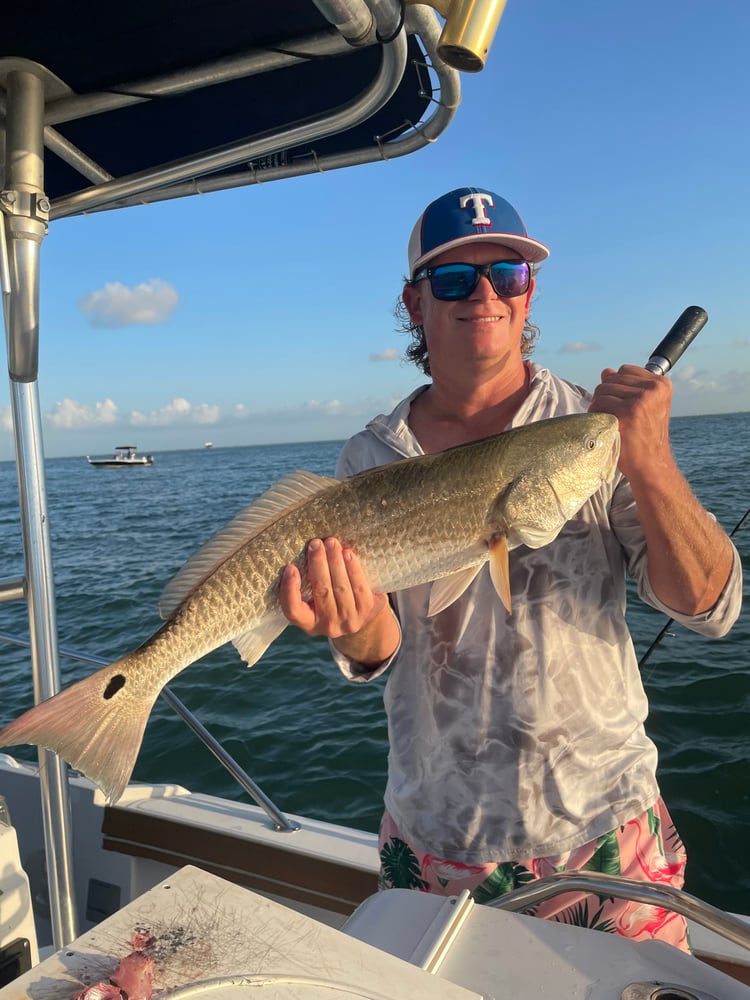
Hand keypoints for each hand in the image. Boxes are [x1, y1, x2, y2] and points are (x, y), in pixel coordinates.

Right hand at [279, 537, 388, 638]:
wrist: (365, 613)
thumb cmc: (333, 598)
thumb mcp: (316, 598)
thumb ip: (308, 582)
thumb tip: (305, 551)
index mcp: (309, 623)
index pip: (293, 611)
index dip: (290, 590)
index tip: (290, 568)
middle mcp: (328, 625)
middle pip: (321, 592)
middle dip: (318, 564)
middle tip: (315, 544)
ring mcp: (349, 620)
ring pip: (341, 587)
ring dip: (335, 562)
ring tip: (331, 543)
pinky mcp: (367, 611)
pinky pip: (359, 587)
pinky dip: (353, 568)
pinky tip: (347, 554)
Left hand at [588, 365, 672, 482]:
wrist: (650, 464)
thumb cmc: (643, 437)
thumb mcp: (641, 407)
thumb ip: (625, 387)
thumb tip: (606, 371)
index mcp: (661, 384)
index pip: (624, 370)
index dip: (616, 387)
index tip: (622, 405)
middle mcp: (654, 388)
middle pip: (611, 379)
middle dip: (606, 397)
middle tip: (614, 417)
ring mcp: (641, 399)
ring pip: (602, 390)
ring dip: (599, 406)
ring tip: (610, 422)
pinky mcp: (628, 411)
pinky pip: (598, 403)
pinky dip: (595, 415)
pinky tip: (606, 427)